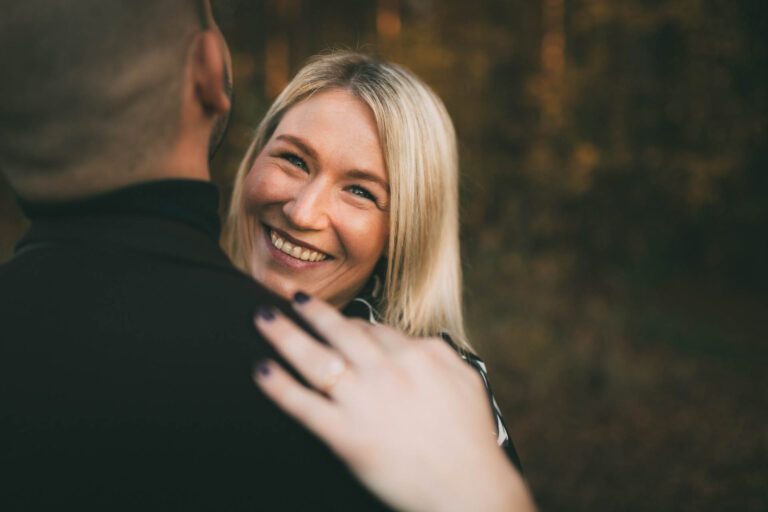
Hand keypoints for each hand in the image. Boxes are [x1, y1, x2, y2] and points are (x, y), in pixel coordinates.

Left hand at [252, 293, 534, 511]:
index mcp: (417, 354)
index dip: (350, 323)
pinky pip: (303, 404)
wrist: (467, 490)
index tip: (337, 322)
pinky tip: (261, 370)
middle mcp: (387, 370)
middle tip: (290, 296)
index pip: (375, 329)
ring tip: (263, 317)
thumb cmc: (472, 439)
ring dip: (284, 334)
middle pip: (339, 330)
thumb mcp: (466, 380)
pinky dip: (278, 386)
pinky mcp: (345, 435)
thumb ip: (439, 353)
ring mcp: (363, 400)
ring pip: (315, 357)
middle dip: (310, 310)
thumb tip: (416, 342)